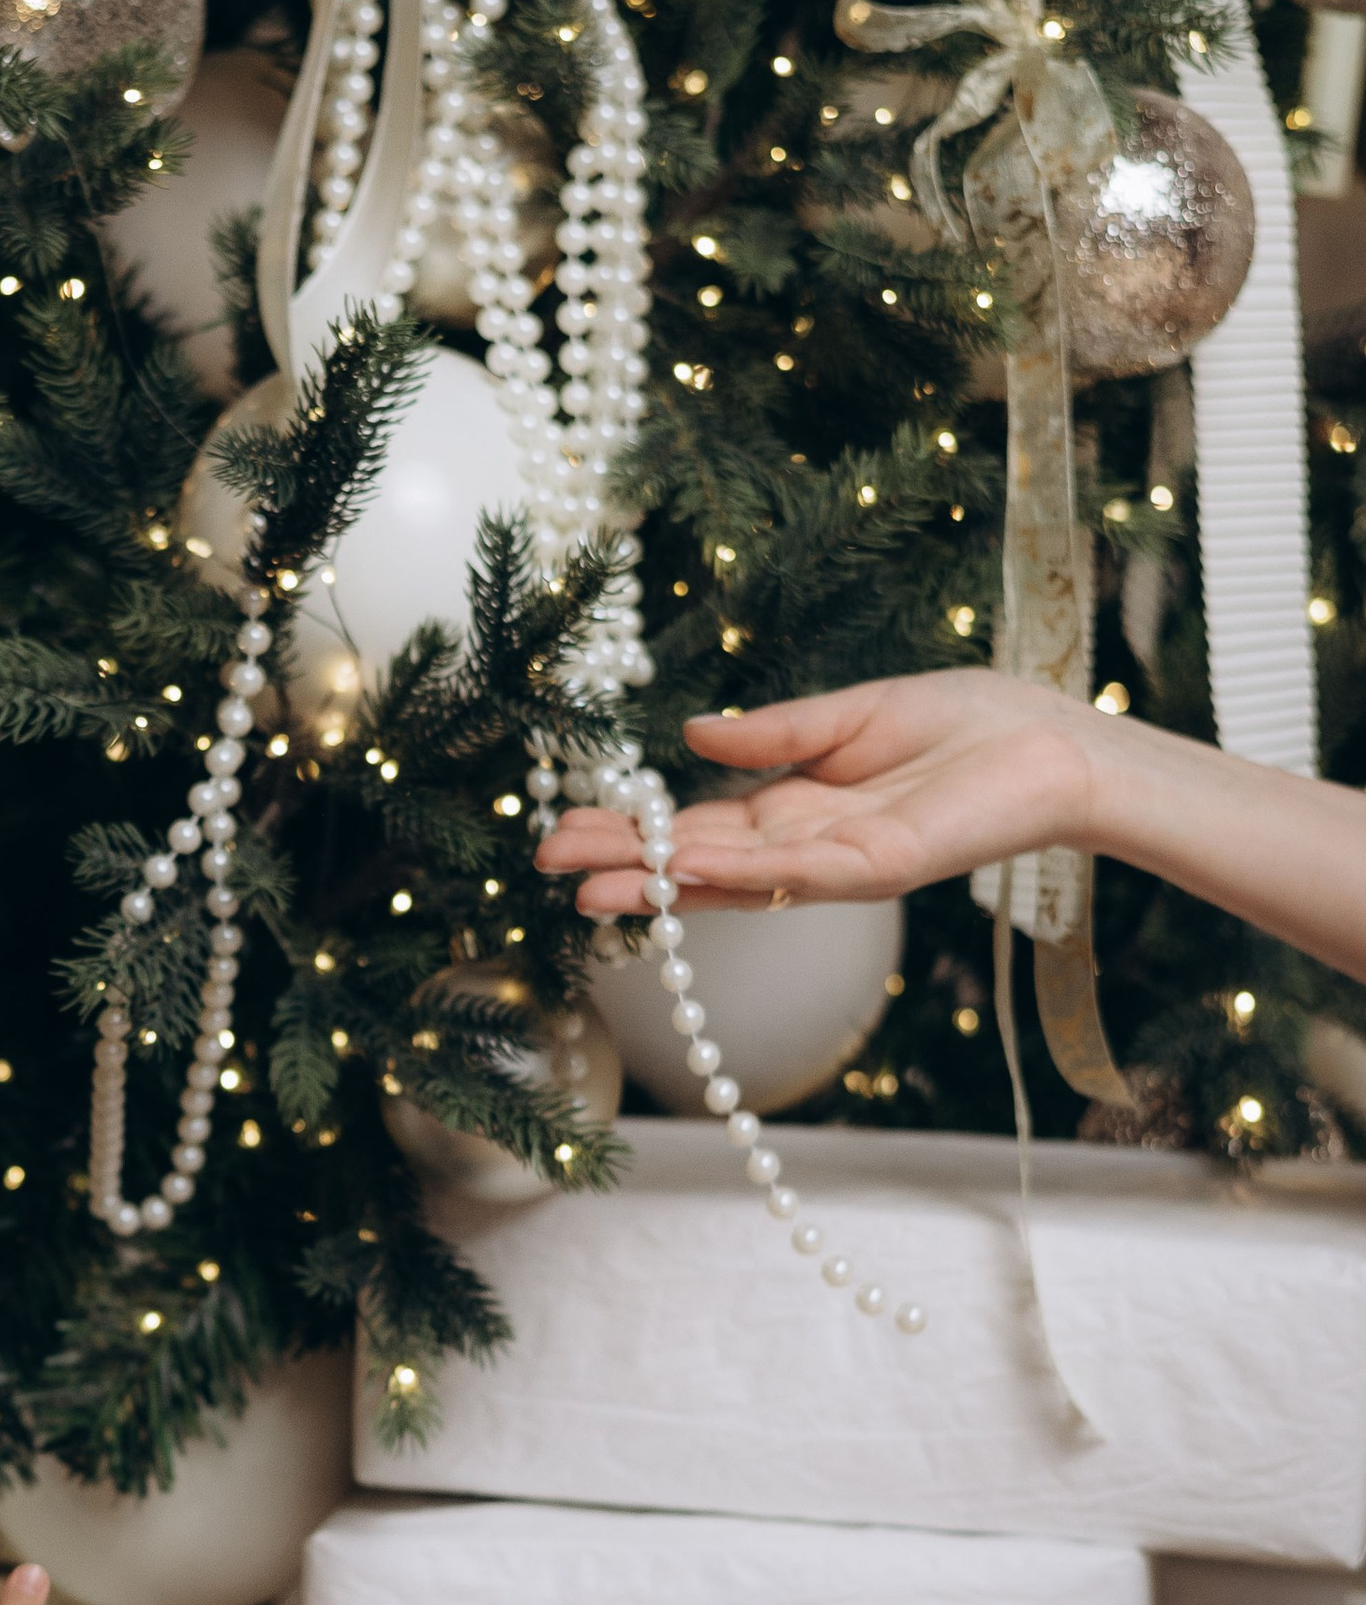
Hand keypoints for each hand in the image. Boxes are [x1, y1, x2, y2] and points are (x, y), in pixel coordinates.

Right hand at [536, 671, 1103, 914]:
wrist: (1055, 742)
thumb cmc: (971, 723)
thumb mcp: (854, 714)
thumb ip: (775, 731)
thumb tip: (692, 735)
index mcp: (798, 804)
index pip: (697, 824)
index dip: (632, 827)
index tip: (566, 826)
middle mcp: (807, 844)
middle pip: (697, 860)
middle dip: (623, 862)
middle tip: (547, 865)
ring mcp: (838, 863)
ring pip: (734, 881)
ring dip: (663, 885)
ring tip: (591, 890)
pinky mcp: (880, 867)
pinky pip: (799, 873)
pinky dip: (745, 873)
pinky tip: (690, 870)